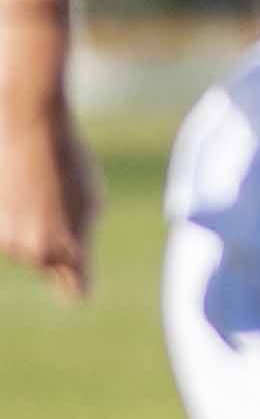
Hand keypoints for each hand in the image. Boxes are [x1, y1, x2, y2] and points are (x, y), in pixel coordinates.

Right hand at [1, 82, 100, 302]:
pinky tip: (22, 190)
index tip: (81, 274)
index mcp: (67, 251)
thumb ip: (82, 242)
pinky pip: (8, 232)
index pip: (76, 291)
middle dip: (57, 248)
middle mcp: (32, 253)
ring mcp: (4, 239)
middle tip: (60, 207)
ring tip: (40, 193)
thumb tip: (74, 270)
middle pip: (48, 267)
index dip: (79, 281)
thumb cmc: (70, 164)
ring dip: (33, 230)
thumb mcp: (91, 205)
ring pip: (24, 249)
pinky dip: (13, 219)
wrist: (31, 126)